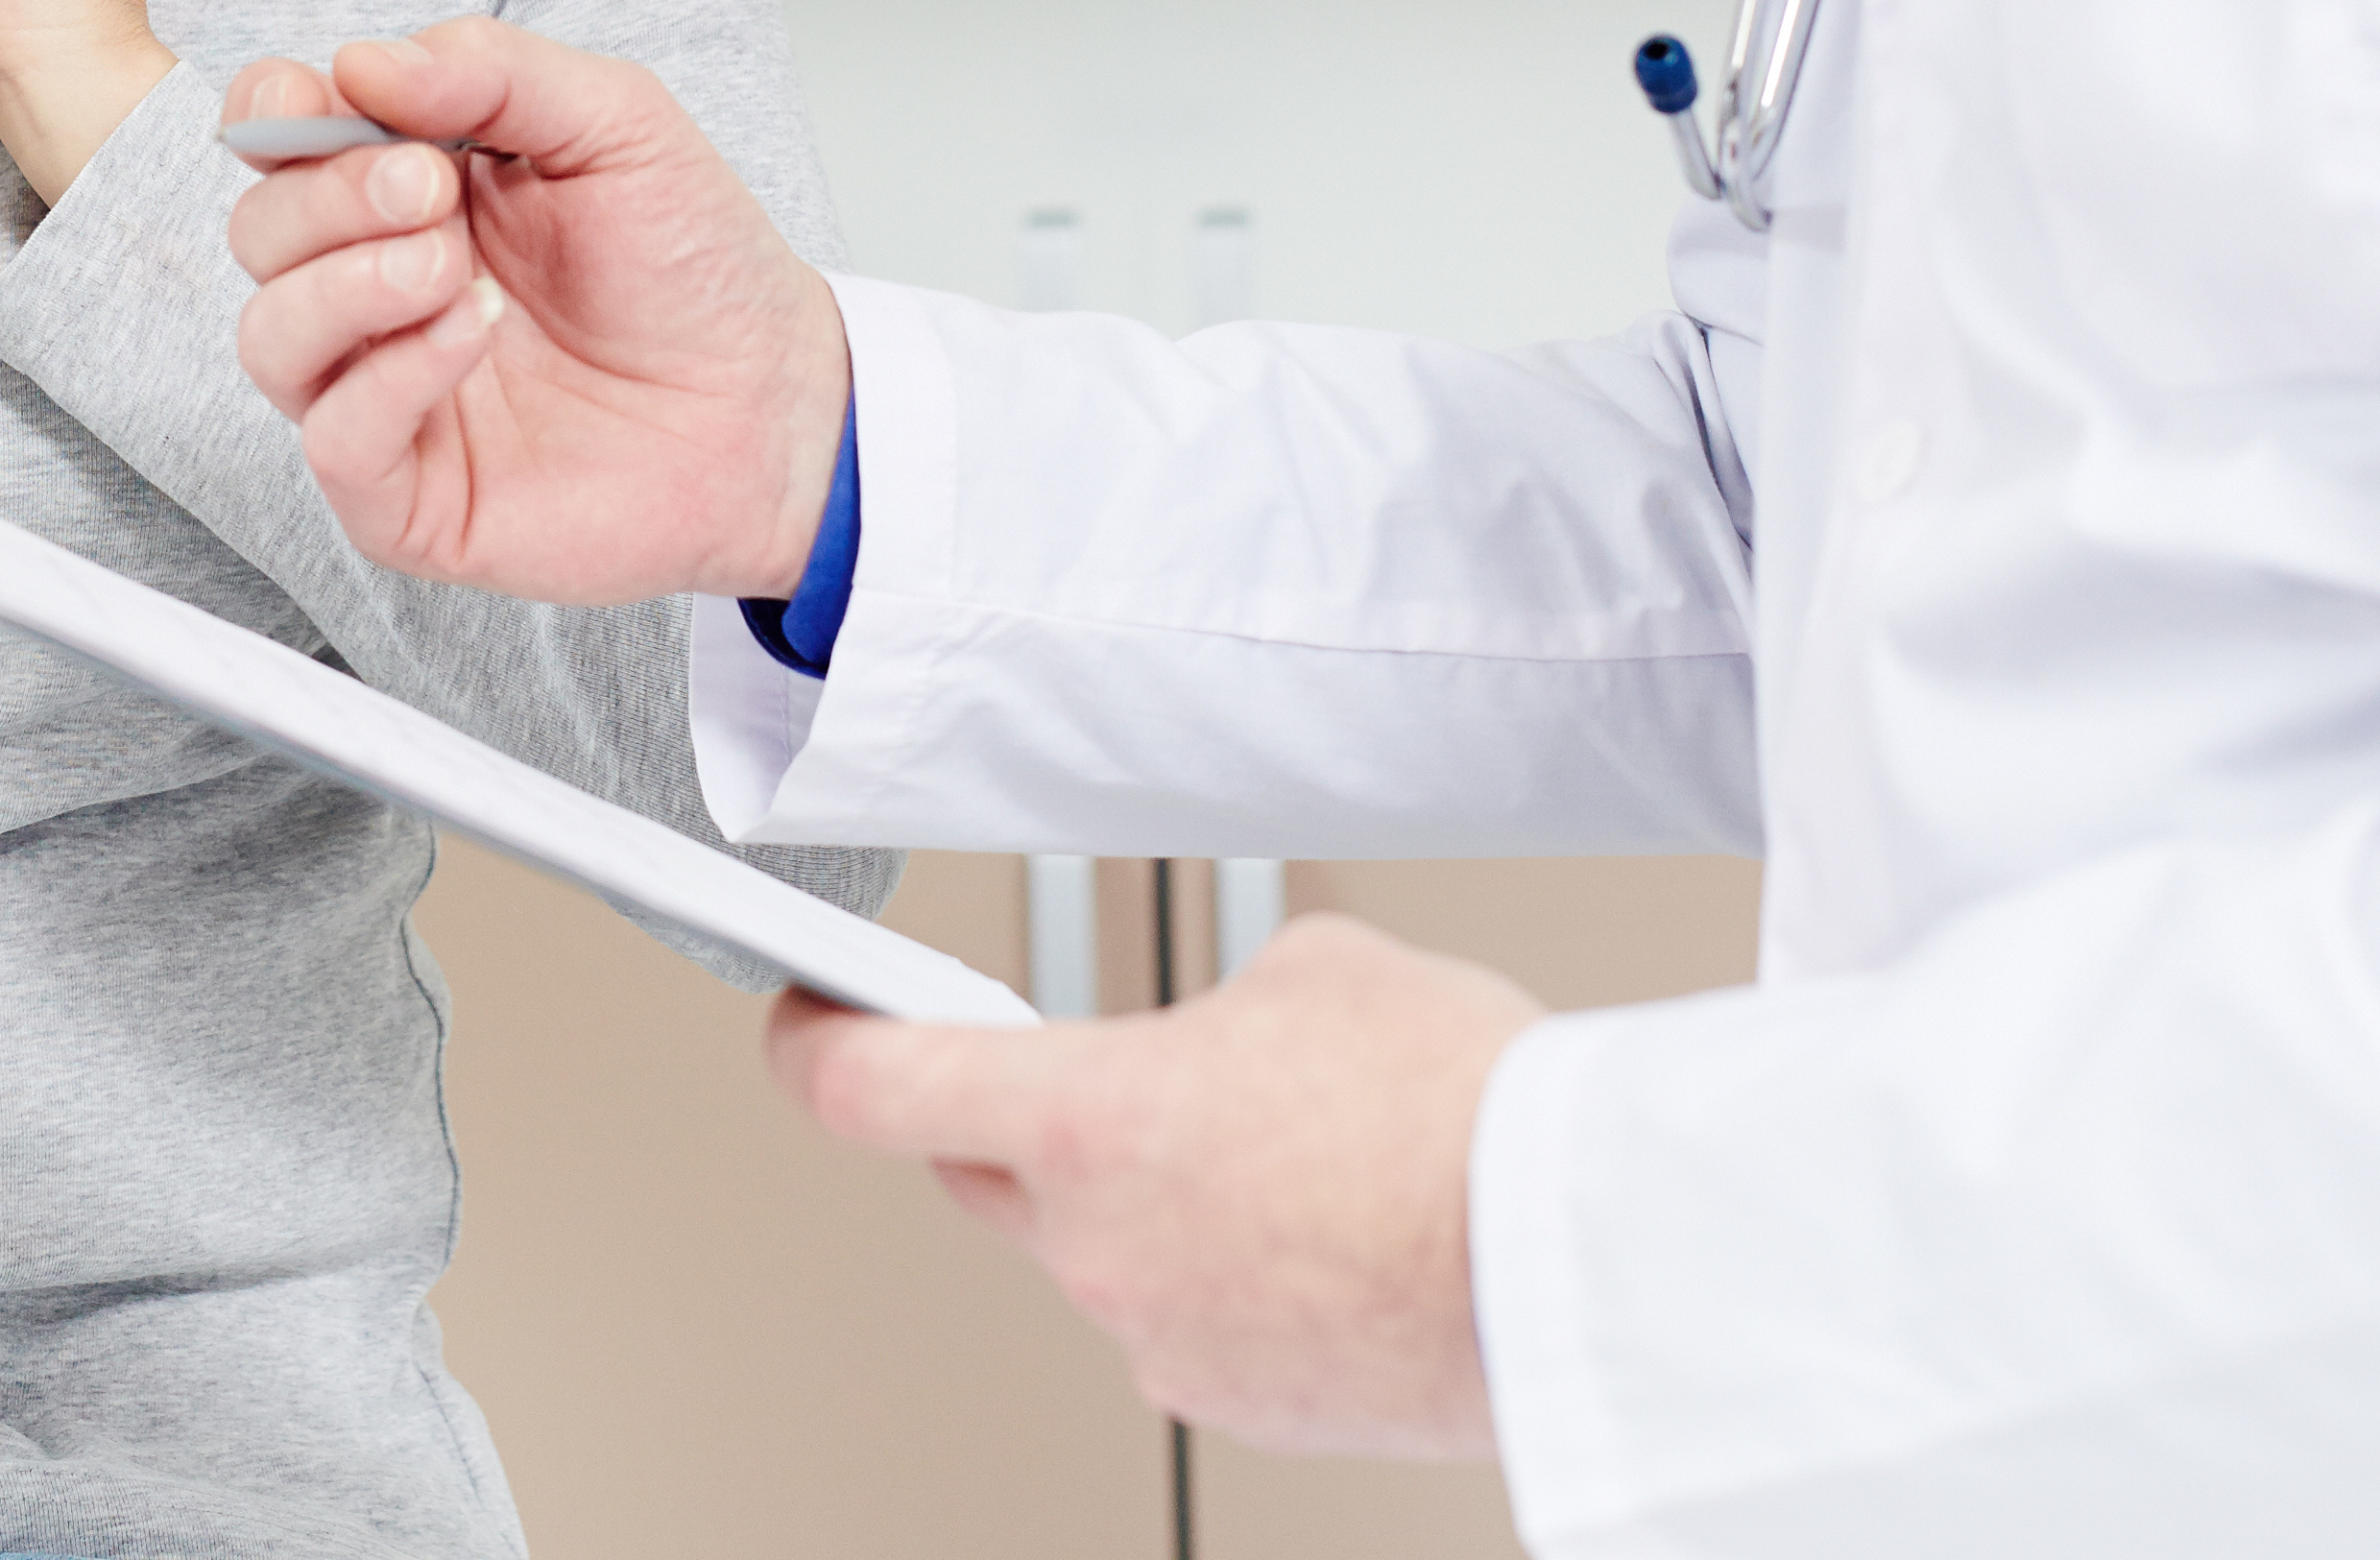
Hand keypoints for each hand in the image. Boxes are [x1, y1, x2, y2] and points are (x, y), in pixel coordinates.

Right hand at [223, 19, 849, 603]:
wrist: (772, 399)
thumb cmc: (694, 264)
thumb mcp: (615, 120)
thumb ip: (492, 71)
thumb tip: (358, 63)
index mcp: (407, 189)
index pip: (274, 140)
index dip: (273, 113)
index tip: (322, 100)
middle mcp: (377, 290)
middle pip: (259, 230)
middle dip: (331, 195)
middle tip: (431, 190)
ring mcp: (385, 394)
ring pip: (269, 336)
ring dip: (347, 284)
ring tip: (453, 269)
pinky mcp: (407, 496)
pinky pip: (332, 436)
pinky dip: (388, 377)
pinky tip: (470, 338)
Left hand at [768, 914, 1536, 1457]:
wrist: (1575, 1259)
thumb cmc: (1460, 1112)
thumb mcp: (1318, 972)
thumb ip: (1219, 1004)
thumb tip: (1229, 1038)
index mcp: (1084, 1118)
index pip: (869, 1086)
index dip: (815, 1044)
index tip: (804, 1019)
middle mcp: (1096, 1247)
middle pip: (987, 1174)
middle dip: (1026, 1117)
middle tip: (1110, 1076)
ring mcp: (1164, 1341)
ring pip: (1107, 1253)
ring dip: (1163, 1203)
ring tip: (1294, 1153)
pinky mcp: (1242, 1407)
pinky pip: (1194, 1321)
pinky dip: (1236, 1277)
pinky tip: (1330, 1233)